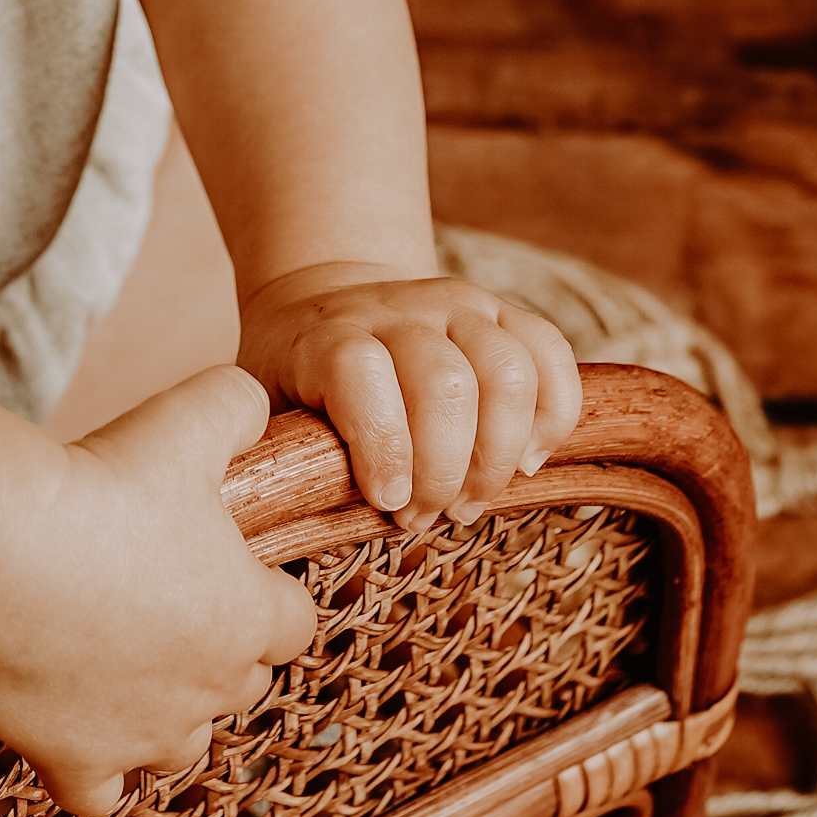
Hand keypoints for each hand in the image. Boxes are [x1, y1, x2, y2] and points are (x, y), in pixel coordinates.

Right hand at [0, 368, 318, 816]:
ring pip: (180, 745)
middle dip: (214, 651)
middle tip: (160, 600)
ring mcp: (143, 735)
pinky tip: (71, 728)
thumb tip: (253, 408)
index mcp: (247, 616)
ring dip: (162, 712)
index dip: (264, 593)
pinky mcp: (75, 762)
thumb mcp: (186, 420)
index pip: (294, 623)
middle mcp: (209, 690)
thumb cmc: (99, 485)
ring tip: (119, 664)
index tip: (225, 566)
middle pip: (240, 684)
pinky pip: (99, 794)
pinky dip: (92, 769)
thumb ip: (236, 408)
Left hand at [235, 269, 582, 523]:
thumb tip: (282, 520)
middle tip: (425, 517)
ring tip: (470, 501)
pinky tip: (526, 461)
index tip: (389, 503)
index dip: (382, 444)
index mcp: (329, 335)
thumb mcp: (263, 407)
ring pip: (507, 370)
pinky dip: (553, 415)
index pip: (361, 371)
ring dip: (499, 454)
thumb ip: (277, 453)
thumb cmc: (295, 377)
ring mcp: (457, 306)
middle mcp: (398, 311)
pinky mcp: (502, 314)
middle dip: (445, 471)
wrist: (324, 296)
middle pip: (446, 383)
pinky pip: (551, 355)